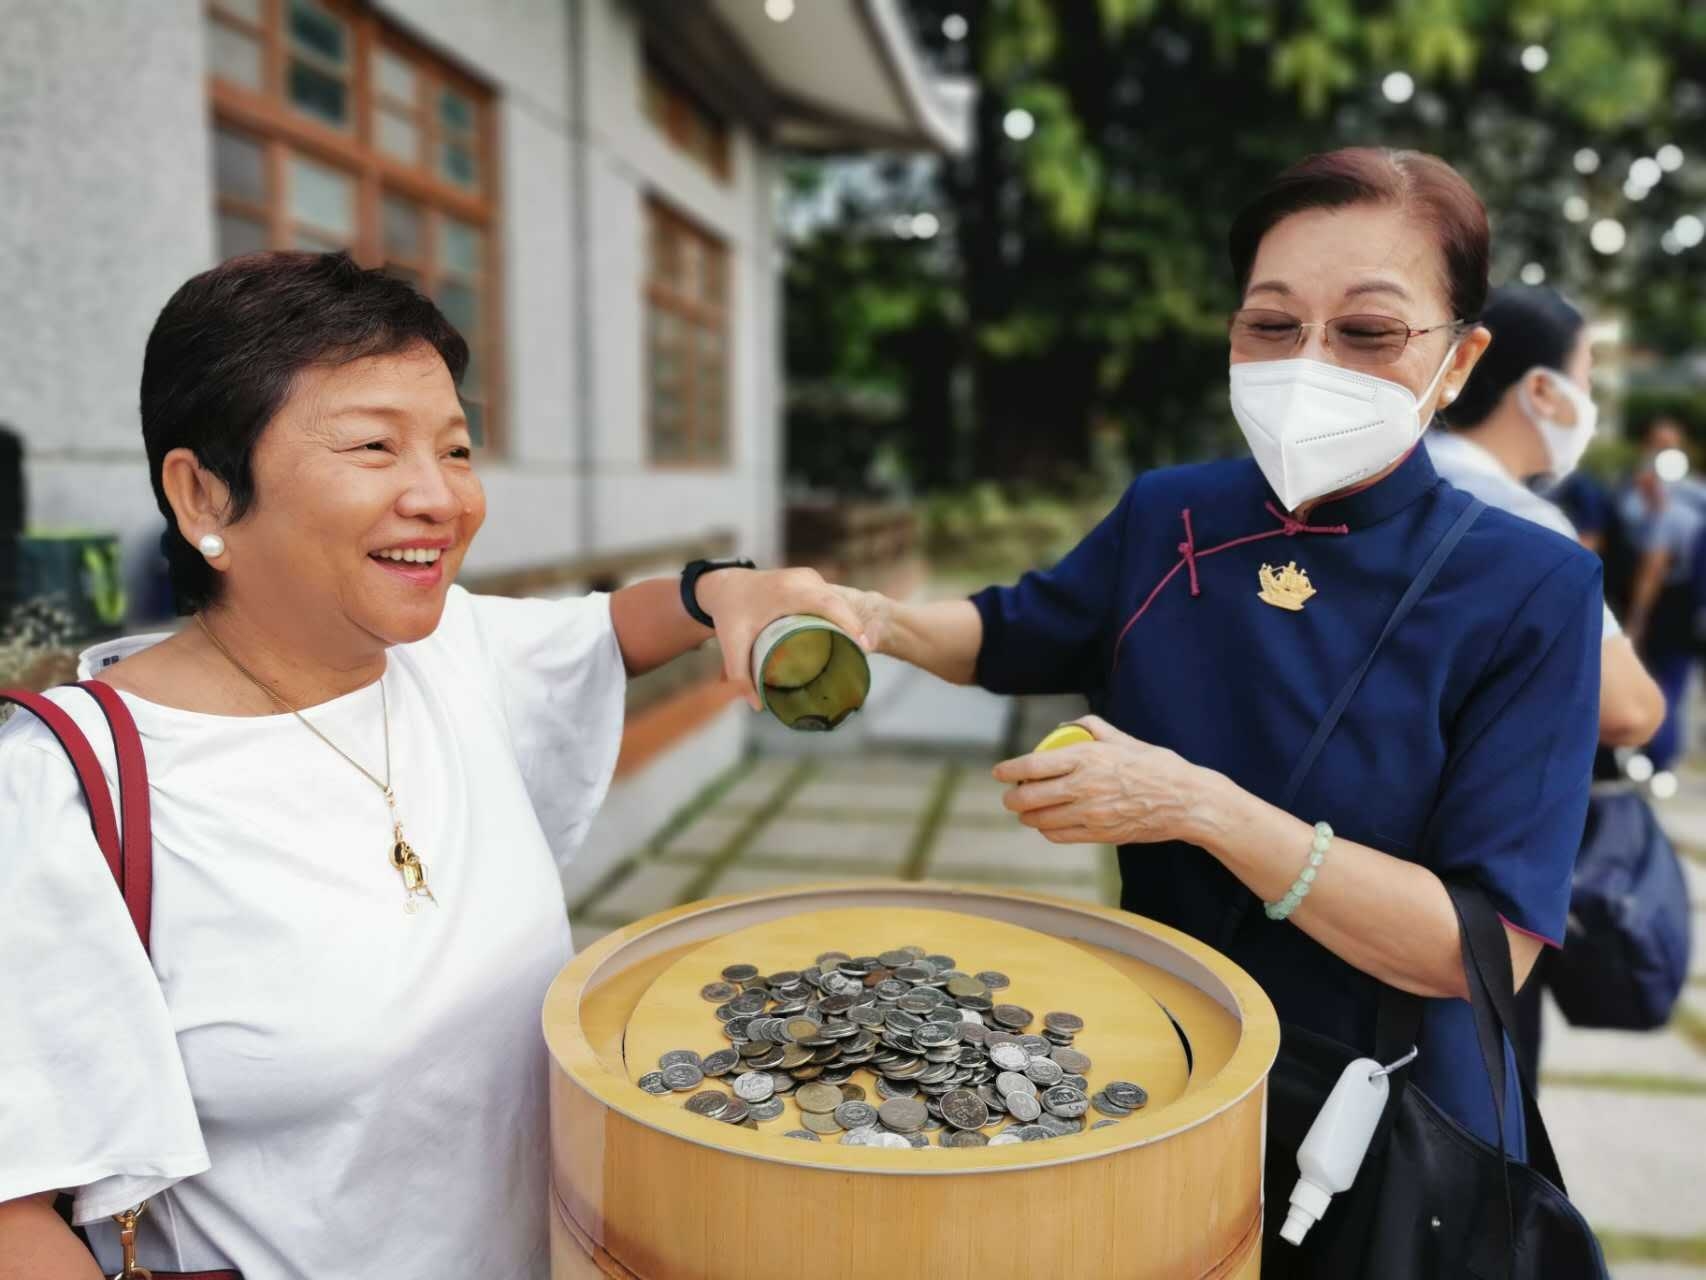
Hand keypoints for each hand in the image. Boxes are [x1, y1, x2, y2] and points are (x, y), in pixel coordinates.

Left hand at [695, 567, 872, 708]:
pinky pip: (833, 597)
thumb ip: (740, 674)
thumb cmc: (730, 614)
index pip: (826, 603)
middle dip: (855, 626)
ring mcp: (809, 577)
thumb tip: (757, 705)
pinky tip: (849, 634)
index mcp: (786, 591)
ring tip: (859, 647)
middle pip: (839, 601)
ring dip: (850, 621)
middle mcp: (801, 579)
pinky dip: (842, 614)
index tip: (862, 645)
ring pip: (839, 598)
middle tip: (864, 652)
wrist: (726, 585)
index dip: (848, 622)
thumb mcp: (732, 643)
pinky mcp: (812, 580)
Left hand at [993, 715, 1211, 844]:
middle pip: (1030, 795)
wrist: (1187, 802)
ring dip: (1027, 816)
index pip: (1033, 765)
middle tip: (1010, 796)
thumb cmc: (1158, 766)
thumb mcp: (1125, 739)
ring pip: (1042, 819)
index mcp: (1088, 757)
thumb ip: (1092, 728)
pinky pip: (1061, 836)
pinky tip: (1048, 824)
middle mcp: (1085, 785)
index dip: (1009, 770)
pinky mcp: (1101, 834)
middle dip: (1012, 798)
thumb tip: (1066, 726)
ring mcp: (1092, 813)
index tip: (998, 772)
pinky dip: (1048, 830)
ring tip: (1026, 811)